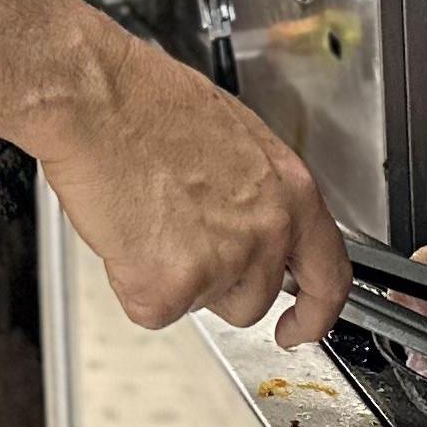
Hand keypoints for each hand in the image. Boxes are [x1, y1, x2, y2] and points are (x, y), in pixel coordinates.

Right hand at [39, 25, 350, 344]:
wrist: (97, 101)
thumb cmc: (148, 103)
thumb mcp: (234, 140)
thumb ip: (256, 194)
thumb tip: (245, 223)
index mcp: (290, 190)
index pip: (329, 274)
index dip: (316, 311)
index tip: (300, 325)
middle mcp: (267, 231)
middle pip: (255, 299)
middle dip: (218, 284)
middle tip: (181, 238)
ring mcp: (223, 263)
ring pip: (204, 307)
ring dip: (176, 283)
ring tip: (151, 224)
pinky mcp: (172, 287)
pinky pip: (153, 310)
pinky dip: (131, 283)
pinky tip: (126, 234)